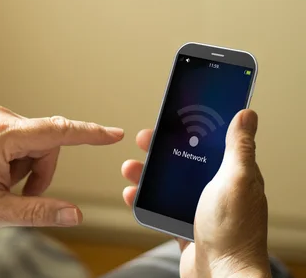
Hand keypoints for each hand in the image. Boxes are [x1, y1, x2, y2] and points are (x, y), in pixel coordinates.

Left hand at [0, 102, 123, 226]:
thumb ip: (37, 211)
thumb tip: (73, 214)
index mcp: (0, 136)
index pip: (56, 131)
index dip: (89, 133)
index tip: (113, 133)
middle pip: (44, 144)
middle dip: (39, 172)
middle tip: (15, 195)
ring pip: (29, 142)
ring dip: (22, 167)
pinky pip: (13, 137)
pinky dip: (11, 158)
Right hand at [121, 110, 270, 277]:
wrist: (221, 275)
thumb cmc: (232, 230)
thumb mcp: (236, 179)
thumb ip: (239, 147)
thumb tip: (247, 115)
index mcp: (233, 174)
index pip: (210, 142)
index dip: (190, 128)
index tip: (171, 118)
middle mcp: (217, 190)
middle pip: (183, 160)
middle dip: (160, 150)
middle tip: (143, 140)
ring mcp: (199, 209)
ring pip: (168, 183)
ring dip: (146, 174)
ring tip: (130, 169)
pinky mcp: (184, 226)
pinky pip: (159, 207)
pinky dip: (143, 200)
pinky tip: (131, 194)